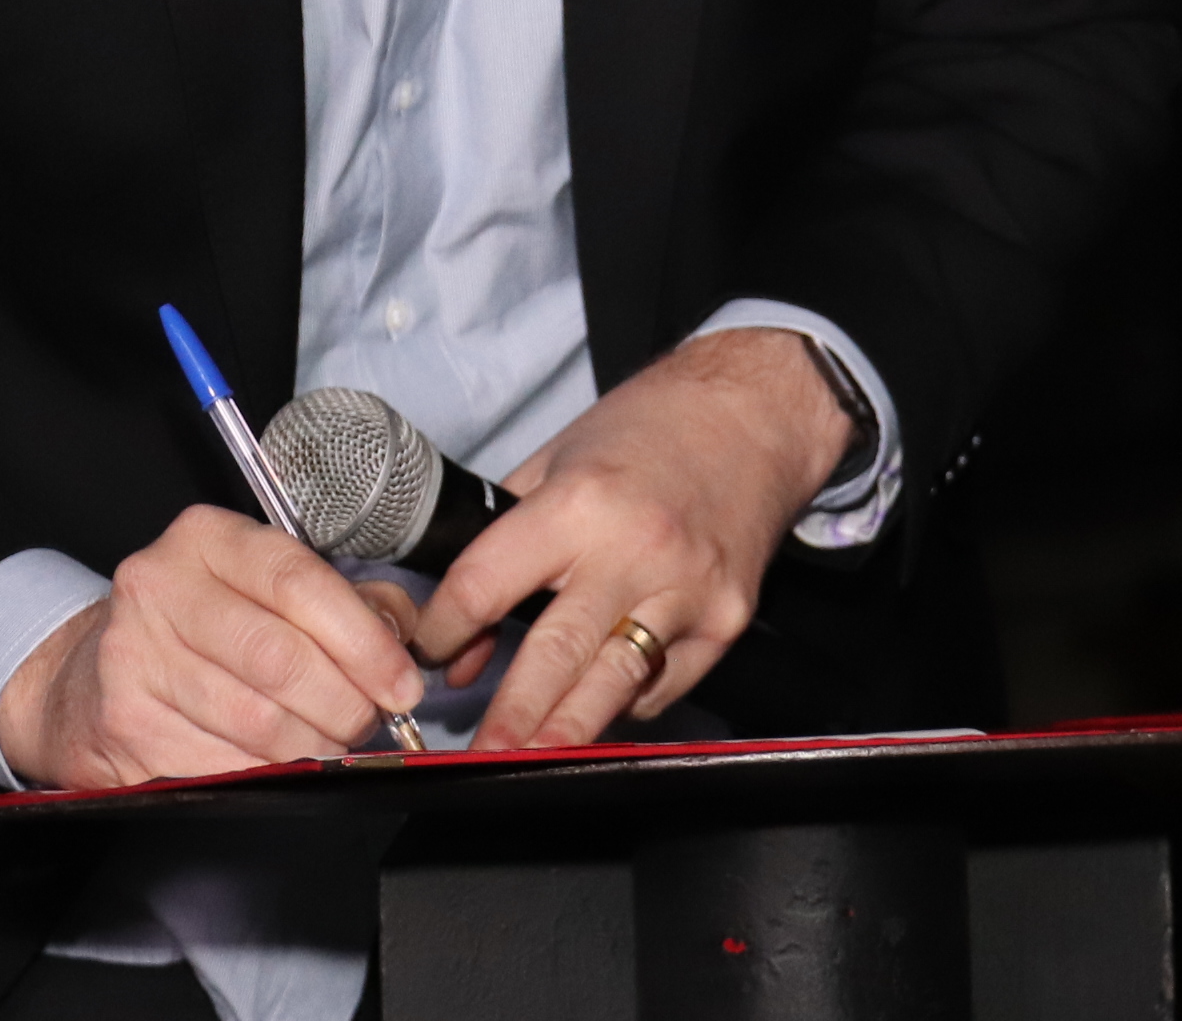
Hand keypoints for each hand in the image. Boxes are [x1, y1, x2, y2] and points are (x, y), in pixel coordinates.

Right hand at [0, 505, 425, 788]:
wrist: (85, 682)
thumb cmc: (195, 631)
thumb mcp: (263, 589)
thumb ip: (344, 599)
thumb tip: (399, 632)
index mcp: (205, 538)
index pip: (299, 582)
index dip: (364, 641)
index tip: (401, 683)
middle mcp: (159, 585)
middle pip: (281, 657)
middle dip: (345, 703)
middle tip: (369, 722)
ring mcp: (133, 655)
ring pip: (256, 719)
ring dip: (313, 746)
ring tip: (329, 745)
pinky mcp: (124, 723)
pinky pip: (222, 765)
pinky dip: (268, 776)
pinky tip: (281, 766)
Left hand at [413, 328, 855, 750]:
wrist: (753, 415)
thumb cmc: (647, 431)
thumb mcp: (554, 462)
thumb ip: (500, 548)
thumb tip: (463, 647)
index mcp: (578, 503)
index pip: (488, 584)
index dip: (445, 628)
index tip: (428, 654)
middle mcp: (633, 551)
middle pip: (554, 653)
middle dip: (510, 714)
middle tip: (474, 757)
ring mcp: (686, 592)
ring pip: (613, 684)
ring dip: (565, 734)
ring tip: (524, 766)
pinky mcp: (726, 622)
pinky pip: (663, 685)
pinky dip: (626, 701)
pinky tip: (598, 705)